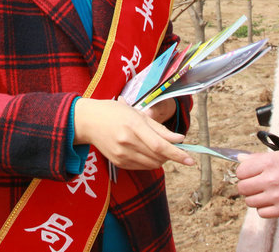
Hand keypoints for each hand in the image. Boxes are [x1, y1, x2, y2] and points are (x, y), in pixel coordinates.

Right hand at [74, 98, 194, 170]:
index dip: (177, 154)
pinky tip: (144, 150)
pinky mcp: (118, 162)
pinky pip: (141, 166)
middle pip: (158, 156)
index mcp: (133, 126)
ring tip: (157, 146)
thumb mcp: (138, 114)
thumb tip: (179, 139)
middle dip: (170, 155)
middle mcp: (127, 142)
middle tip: (172, 146)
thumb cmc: (114, 112)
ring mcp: (122, 154)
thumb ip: (160, 129)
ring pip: (152, 164)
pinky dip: (149, 161)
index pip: (160, 145)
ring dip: (161, 158)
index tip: (190, 160)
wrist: (88, 121)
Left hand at [236, 150, 278, 217]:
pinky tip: (271, 201)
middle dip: (246, 186)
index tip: (250, 174)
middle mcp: (271, 179)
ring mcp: (277, 196)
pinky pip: (261, 213)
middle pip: (242, 188)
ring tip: (265, 192)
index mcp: (269, 163)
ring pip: (250, 201)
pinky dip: (263, 208)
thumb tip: (239, 158)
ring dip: (254, 198)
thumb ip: (258, 158)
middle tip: (256, 184)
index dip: (243, 173)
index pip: (240, 171)